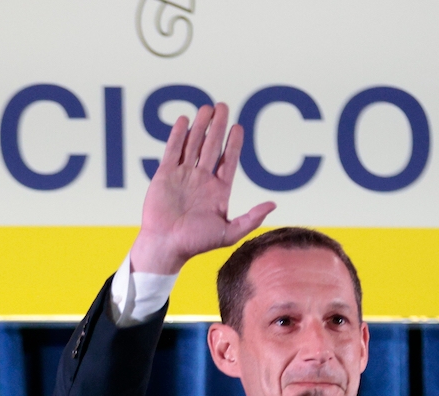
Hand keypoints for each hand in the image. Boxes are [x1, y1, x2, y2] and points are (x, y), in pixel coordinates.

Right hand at [127, 103, 275, 275]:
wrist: (165, 246)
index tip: (238, 127)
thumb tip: (272, 205)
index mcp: (218, 191)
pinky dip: (178, 135)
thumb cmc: (195, 244)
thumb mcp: (229, 234)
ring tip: (207, 108)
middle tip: (222, 107)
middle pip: (212, 146)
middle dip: (218, 126)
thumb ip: (251, 219)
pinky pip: (173, 150)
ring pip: (194, 144)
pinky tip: (185, 120)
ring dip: (201, 126)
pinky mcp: (165, 174)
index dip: (234, 143)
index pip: (229, 160)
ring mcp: (183, 175)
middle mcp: (202, 179)